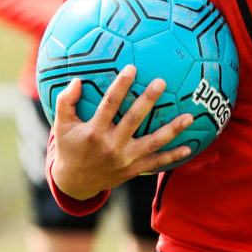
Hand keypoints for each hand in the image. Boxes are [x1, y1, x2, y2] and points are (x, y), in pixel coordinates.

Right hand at [47, 65, 195, 200]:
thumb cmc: (69, 148)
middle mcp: (111, 146)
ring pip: (152, 143)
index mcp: (94, 132)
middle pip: (134, 120)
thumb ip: (66, 101)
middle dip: (148, 100)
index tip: (132, 68)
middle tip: (161, 82)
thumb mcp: (62, 125)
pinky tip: (189, 147)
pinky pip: (156, 163)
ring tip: (189, 116)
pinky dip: (173, 156)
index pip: (109, 104)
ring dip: (172, 130)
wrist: (75, 183)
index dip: (120, 86)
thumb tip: (76, 80)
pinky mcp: (133, 170)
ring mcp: (125, 160)